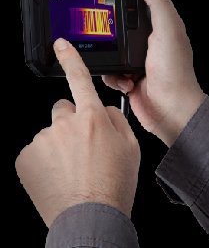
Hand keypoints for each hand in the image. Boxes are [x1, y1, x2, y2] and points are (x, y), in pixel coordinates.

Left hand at [15, 39, 139, 227]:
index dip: (71, 58)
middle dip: (71, 121)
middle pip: (64, 110)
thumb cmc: (113, 184)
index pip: (79, 79)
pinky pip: (37, 151)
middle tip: (82, 146)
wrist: (89, 217)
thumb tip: (102, 109)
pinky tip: (59, 175)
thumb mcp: (131, 147)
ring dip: (60, 144)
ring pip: (51, 133)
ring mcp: (42, 141)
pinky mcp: (25, 158)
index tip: (61, 44)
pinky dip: (46, 160)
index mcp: (92, 118)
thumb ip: (116, 119)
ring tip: (73, 168)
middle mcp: (64, 124)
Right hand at [103, 0, 204, 146]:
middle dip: (110, 20)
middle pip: (122, 14)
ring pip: (110, 41)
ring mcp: (138, 54)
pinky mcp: (128, 72)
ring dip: (110, 53)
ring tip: (124, 65)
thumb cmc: (176, 74)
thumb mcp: (168, 32)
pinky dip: (113, 75)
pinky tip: (128, 80)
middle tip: (101, 24)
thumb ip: (158, 3)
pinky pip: (108, 66)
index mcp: (163, 21)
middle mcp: (151, 35)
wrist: (171, 111)